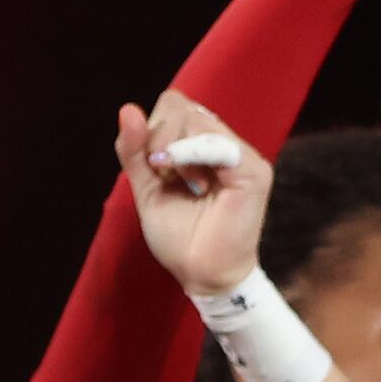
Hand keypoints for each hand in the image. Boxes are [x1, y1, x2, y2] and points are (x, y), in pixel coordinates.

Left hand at [116, 94, 271, 299]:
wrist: (203, 276)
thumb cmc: (180, 238)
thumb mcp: (148, 189)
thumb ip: (135, 151)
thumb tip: (127, 108)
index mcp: (203, 146)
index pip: (174, 105)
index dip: (154, 129)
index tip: (154, 167)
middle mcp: (225, 144)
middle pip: (182, 106)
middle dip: (159, 138)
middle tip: (165, 175)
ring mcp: (241, 155)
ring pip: (196, 119)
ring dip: (175, 151)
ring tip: (184, 185)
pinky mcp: (253, 170)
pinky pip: (215, 142)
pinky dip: (191, 156)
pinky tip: (192, 183)